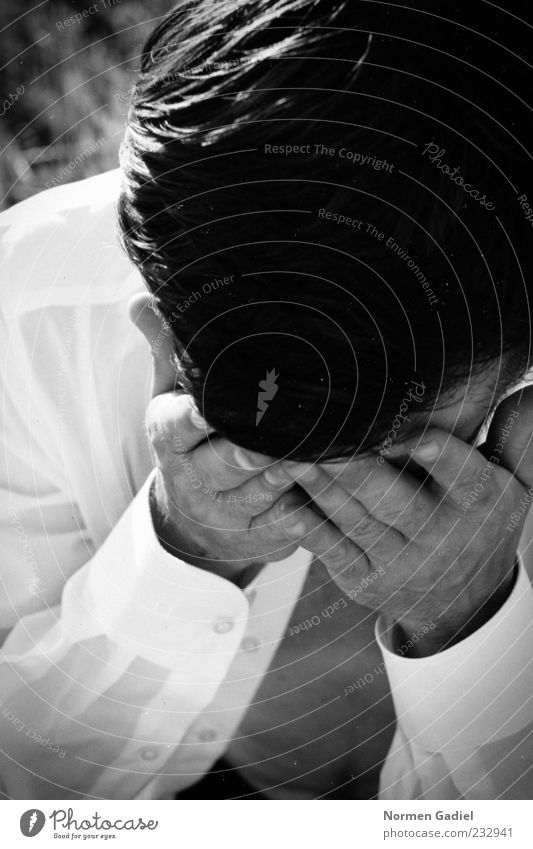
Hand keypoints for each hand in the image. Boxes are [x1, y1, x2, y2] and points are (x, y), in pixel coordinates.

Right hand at [128, 293, 298, 583]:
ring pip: (258, 493)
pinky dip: (307, 512)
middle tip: (269, 437)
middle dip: (246, 452)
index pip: (175, 428)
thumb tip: (140, 298)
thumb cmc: (191, 440)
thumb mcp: (172, 396)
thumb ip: (166, 349)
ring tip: (311, 453)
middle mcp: (194, 479)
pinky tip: (330, 497)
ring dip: (283, 476)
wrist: (201, 516)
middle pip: (221, 464)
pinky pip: (287, 524)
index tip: (207, 410)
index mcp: (168, 440)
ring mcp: (228, 511)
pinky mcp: (261, 534)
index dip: (191, 420)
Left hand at [259, 390, 532, 654]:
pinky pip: (331, 548)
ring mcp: (398, 562)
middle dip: (358, 467)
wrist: (460, 603)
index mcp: (481, 506)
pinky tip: (284, 500)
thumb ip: (520, 443)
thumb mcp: (517, 487)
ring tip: (292, 452)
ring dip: (322, 486)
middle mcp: (439, 537)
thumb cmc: (480, 524)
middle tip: (326, 431)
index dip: (442, 458)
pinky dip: (306, 525)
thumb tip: (525, 395)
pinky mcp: (362, 579)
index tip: (418, 435)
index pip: (467, 478)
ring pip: (356, 519)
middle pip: (395, 499)